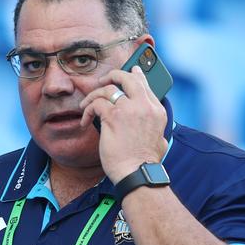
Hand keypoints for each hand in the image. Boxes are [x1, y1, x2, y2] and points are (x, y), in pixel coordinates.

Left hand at [80, 66, 168, 183]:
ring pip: (107, 89)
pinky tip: (85, 121)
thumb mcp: (159, 139)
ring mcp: (128, 109)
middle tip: (103, 81)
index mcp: (157, 111)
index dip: (136, 75)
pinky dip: (87, 110)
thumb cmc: (144, 163)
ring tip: (86, 104)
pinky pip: (96, 104)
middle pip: (127, 78)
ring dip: (94, 95)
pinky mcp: (113, 117)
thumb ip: (153, 125)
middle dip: (114, 75)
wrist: (138, 173)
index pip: (145, 85)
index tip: (131, 70)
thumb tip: (148, 122)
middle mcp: (144, 106)